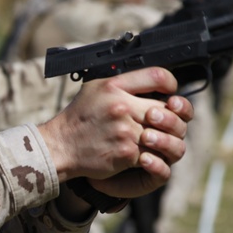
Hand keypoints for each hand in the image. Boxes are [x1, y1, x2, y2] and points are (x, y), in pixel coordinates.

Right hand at [38, 67, 193, 202]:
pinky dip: (151, 157)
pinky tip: (142, 154)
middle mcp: (121, 106)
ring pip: (163, 135)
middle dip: (169, 118)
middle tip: (163, 123)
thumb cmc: (80, 118)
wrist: (61, 146)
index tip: (169, 93)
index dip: (170, 84)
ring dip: (163, 140)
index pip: (157, 76)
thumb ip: (124, 82)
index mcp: (114, 86)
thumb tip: (153, 81)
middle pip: (166, 110)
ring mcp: (125, 131)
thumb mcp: (96, 87)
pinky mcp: (126, 153)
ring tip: (154, 141)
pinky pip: (153, 154)